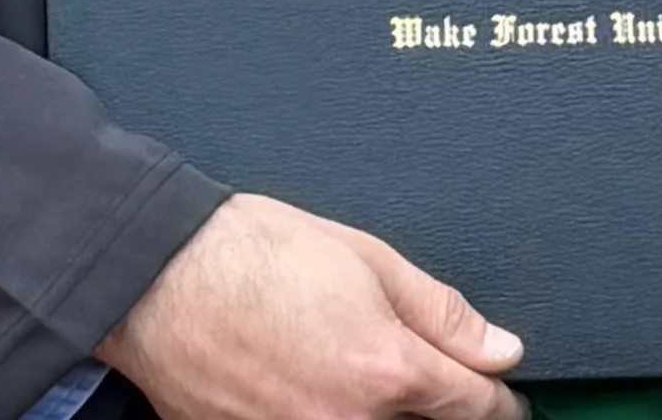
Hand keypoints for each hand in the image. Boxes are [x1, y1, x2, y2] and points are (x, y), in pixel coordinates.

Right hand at [97, 191, 527, 419]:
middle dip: (438, 407)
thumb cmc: (255, 257)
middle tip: (417, 372)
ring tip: (353, 369)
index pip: (480, 410)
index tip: (492, 386)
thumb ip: (442, 313)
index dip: (495, 393)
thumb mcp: (368, 259)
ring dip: (386, 414)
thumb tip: (498, 349)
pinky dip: (333, 416)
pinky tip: (315, 387)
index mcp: (390, 375)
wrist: (163, 281)